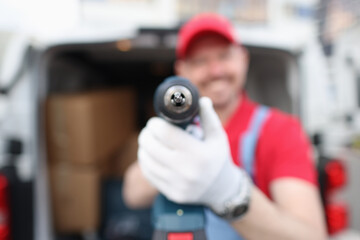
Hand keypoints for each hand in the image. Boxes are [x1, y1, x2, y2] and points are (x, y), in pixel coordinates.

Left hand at [138, 97, 250, 214]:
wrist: (221, 189)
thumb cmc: (217, 157)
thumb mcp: (217, 136)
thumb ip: (208, 116)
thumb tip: (200, 99)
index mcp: (198, 153)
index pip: (164, 133)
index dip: (155, 124)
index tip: (155, 121)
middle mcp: (186, 171)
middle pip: (151, 146)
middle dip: (146, 134)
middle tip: (149, 130)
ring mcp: (177, 184)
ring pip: (146, 161)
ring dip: (143, 147)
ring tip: (148, 141)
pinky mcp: (171, 193)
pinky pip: (149, 174)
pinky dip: (145, 162)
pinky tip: (150, 156)